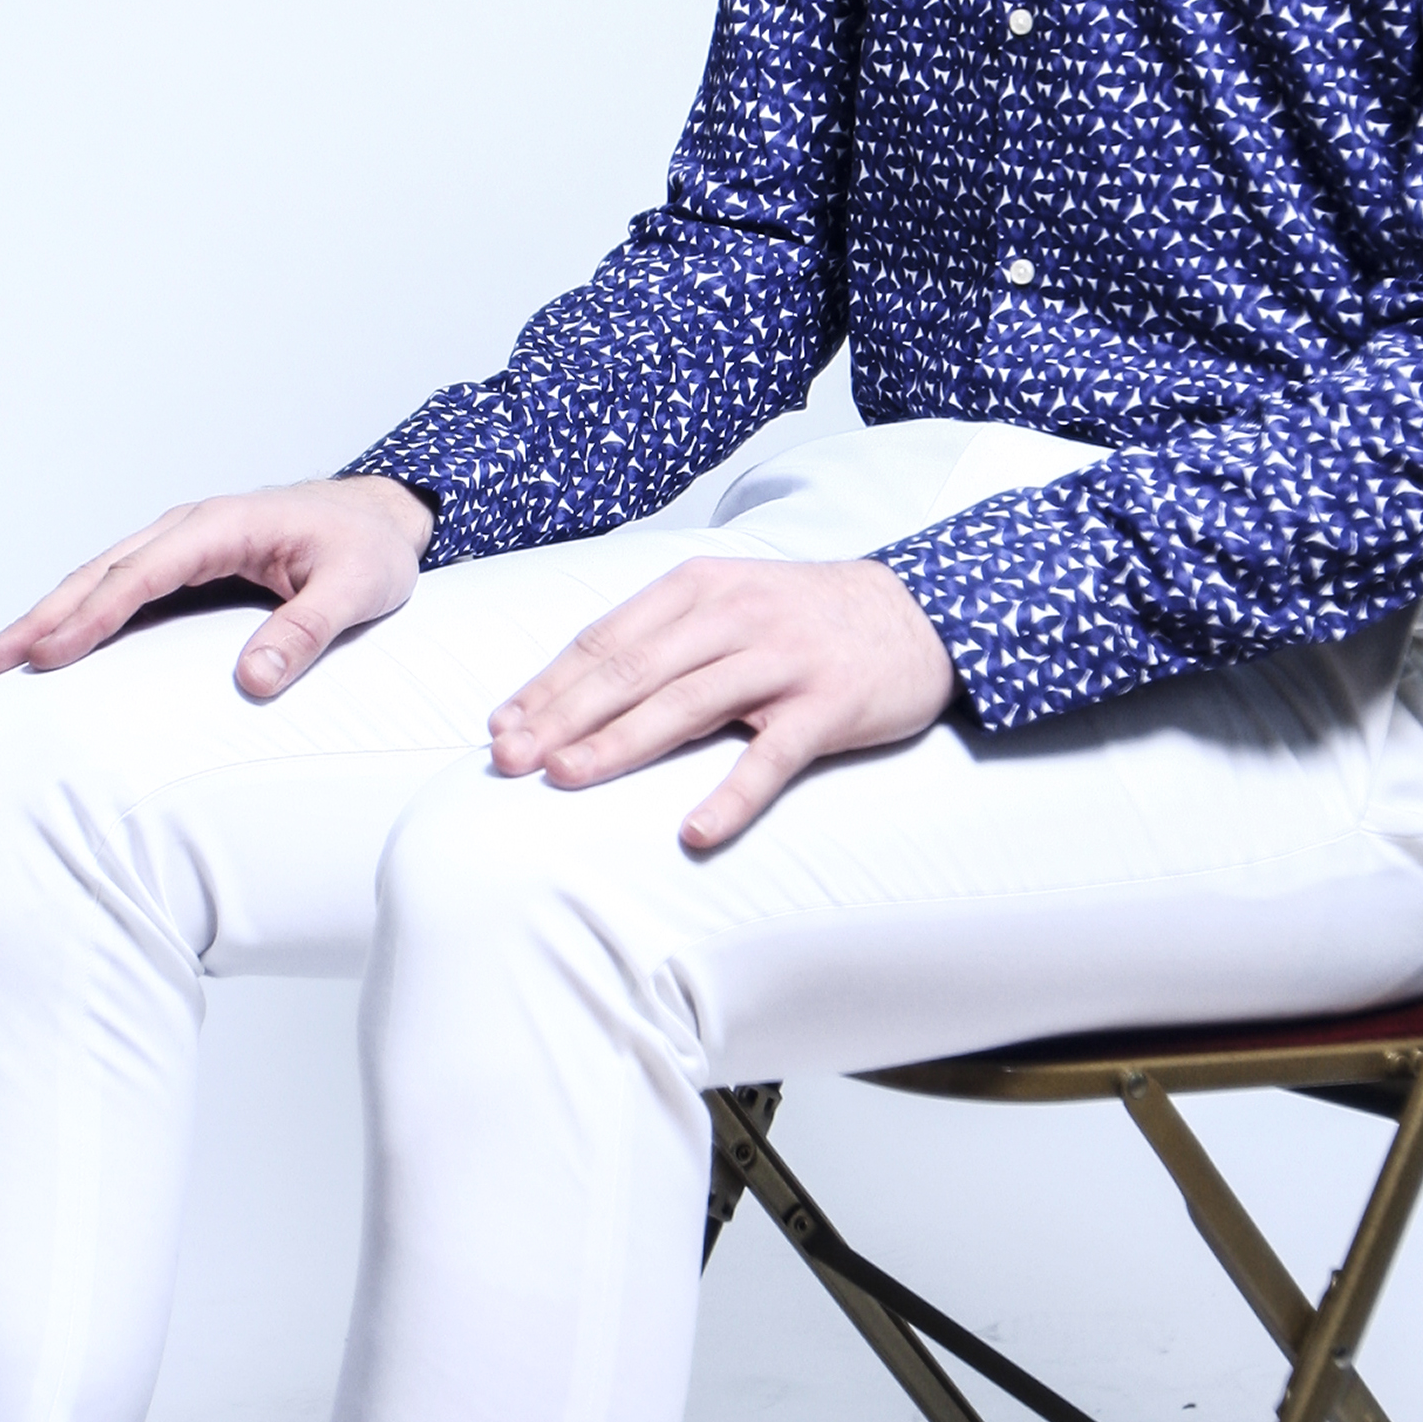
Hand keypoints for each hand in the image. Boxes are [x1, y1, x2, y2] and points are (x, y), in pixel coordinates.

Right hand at [0, 477, 435, 690]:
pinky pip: (114, 589)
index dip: (91, 617)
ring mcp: (178, 543)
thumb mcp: (357, 590)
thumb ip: (307, 630)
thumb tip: (252, 680)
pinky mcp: (180, 564)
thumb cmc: (368, 549)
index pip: (142, 575)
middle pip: (97, 576)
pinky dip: (70, 615)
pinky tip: (39, 647)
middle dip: (34, 621)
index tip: (46, 656)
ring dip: (39, 619)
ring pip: (94, 580)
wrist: (380, 515)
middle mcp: (187, 528)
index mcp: (222, 526)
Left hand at [488, 554, 955, 852]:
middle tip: (510, 760)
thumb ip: (662, 641)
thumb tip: (575, 696)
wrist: (920, 615)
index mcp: (699, 590)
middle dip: (563, 715)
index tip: (501, 728)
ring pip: (686, 703)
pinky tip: (694, 831)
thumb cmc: (805, 620)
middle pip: (632, 669)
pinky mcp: (828, 705)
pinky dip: (731, 796)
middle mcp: (734, 617)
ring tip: (567, 777)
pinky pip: (772, 757)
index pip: (606, 640)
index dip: (549, 685)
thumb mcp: (729, 605)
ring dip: (621, 742)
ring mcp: (782, 660)